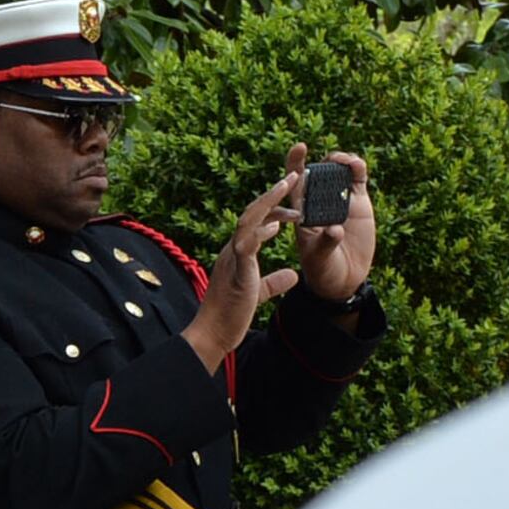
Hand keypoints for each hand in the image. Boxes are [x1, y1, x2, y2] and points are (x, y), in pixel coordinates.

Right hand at [185, 162, 305, 370]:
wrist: (213, 334)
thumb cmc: (231, 315)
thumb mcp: (258, 294)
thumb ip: (274, 282)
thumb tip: (294, 275)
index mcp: (238, 252)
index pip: (256, 220)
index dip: (273, 204)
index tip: (292, 193)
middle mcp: (233, 248)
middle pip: (252, 211)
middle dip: (273, 192)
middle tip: (295, 175)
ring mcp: (232, 257)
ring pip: (249, 220)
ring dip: (270, 202)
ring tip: (289, 186)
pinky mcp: (236, 271)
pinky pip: (247, 245)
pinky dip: (262, 232)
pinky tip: (278, 225)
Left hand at [294, 147, 378, 300]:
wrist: (343, 281)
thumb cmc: (323, 270)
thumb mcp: (319, 259)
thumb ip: (325, 243)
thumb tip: (335, 229)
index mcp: (302, 211)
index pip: (295, 182)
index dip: (295, 162)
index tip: (299, 147)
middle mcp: (319, 202)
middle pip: (318, 171)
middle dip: (323, 160)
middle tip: (332, 161)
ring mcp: (339, 200)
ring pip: (338, 171)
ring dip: (341, 160)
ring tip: (347, 163)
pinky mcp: (358, 203)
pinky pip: (357, 179)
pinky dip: (357, 167)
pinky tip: (357, 165)